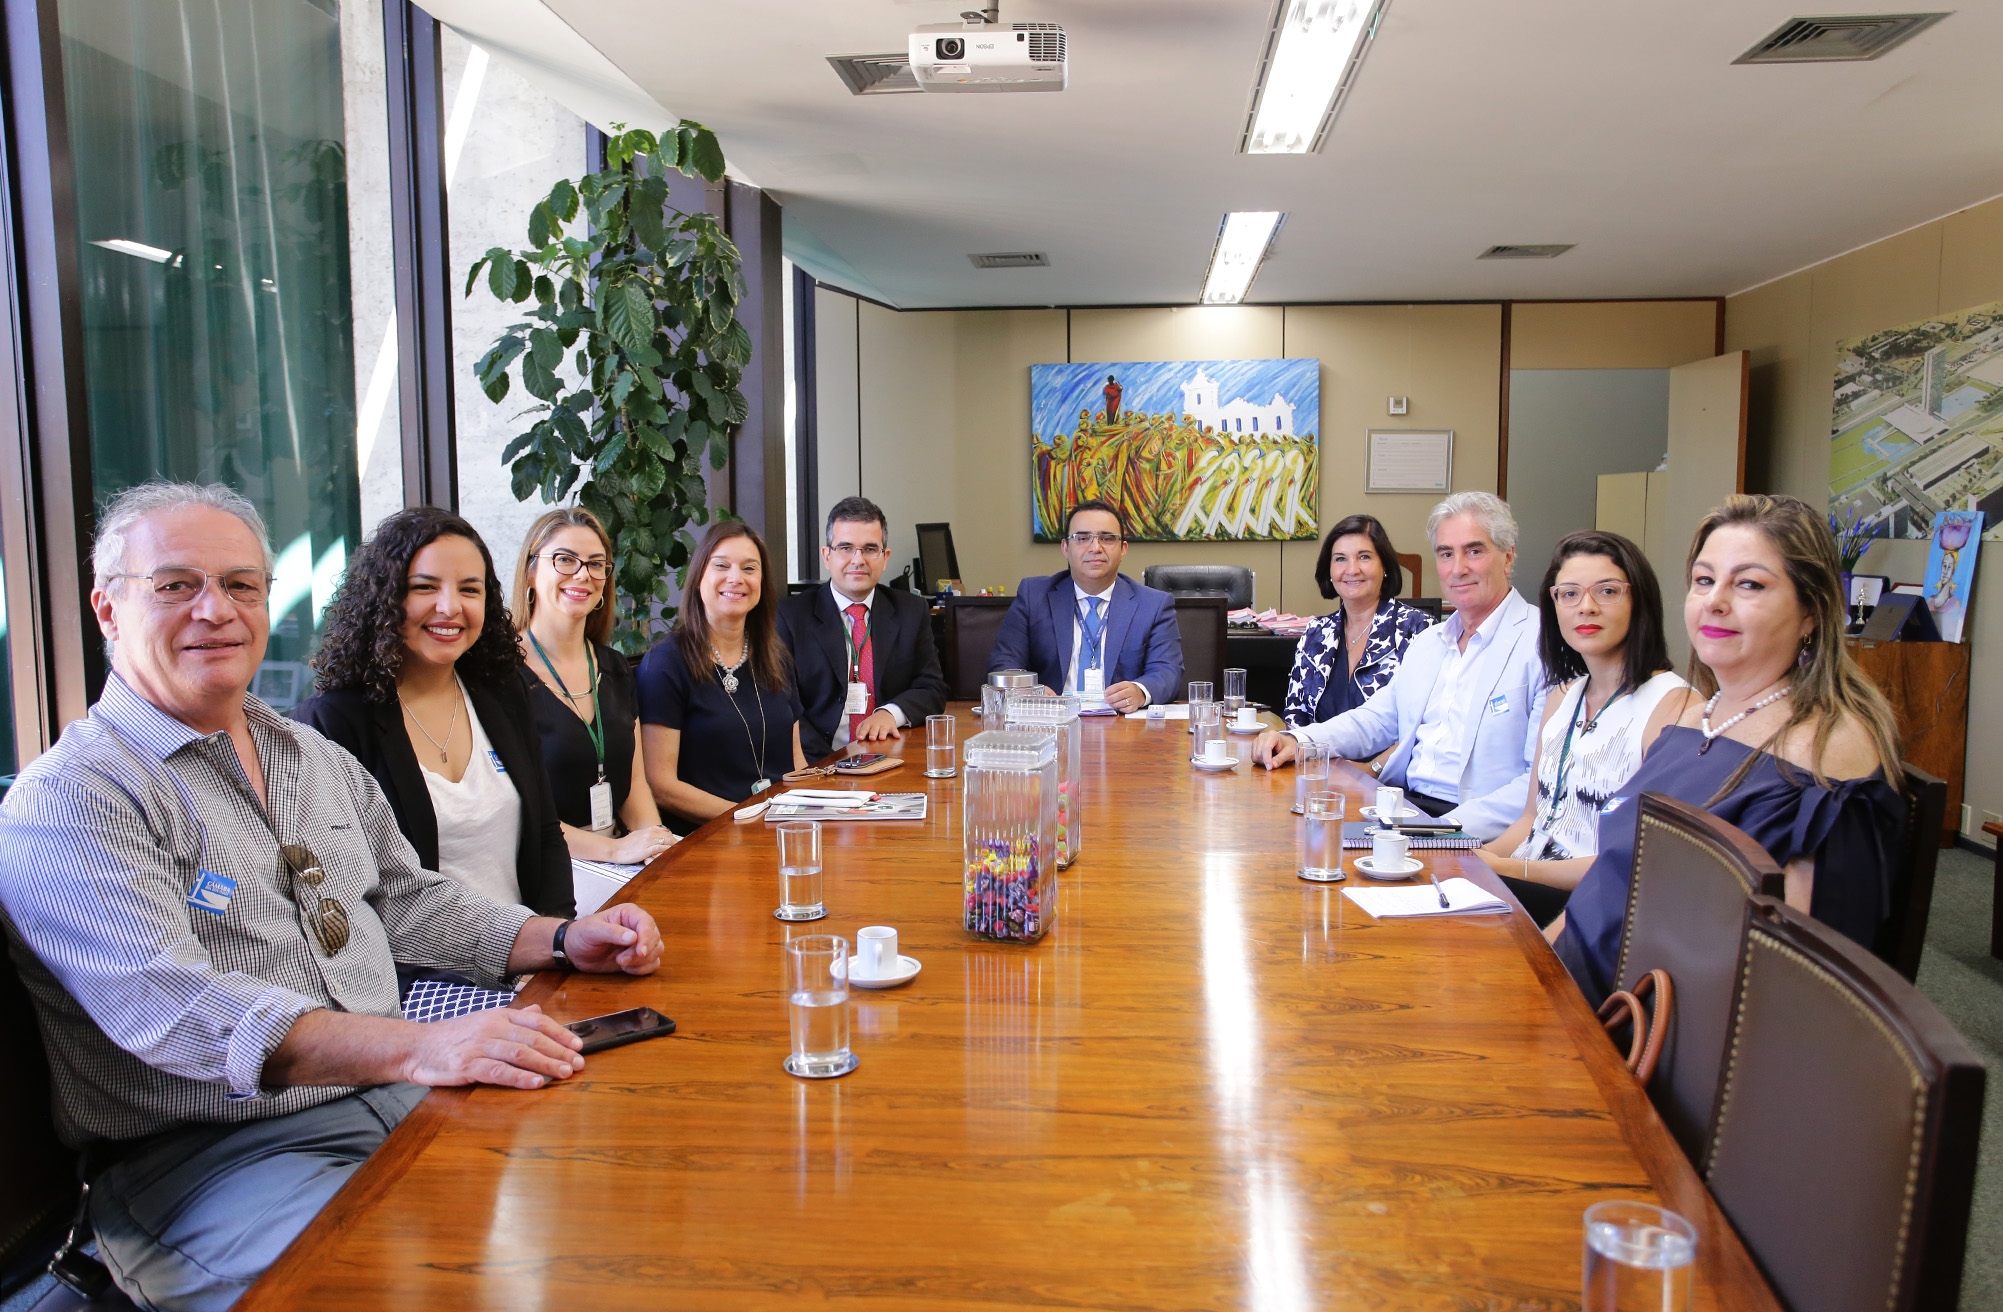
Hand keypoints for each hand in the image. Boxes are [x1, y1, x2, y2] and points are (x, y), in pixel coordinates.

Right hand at [402, 1003, 584, 1089]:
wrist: (416, 1047)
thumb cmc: (452, 1036)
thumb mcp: (484, 1020)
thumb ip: (513, 1018)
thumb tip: (539, 1012)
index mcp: (499, 1015)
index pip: (537, 1021)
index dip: (560, 1033)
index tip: (578, 1045)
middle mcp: (492, 1027)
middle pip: (533, 1038)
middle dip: (559, 1052)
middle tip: (578, 1063)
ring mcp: (479, 1046)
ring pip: (520, 1053)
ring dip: (546, 1064)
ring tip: (564, 1073)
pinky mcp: (467, 1066)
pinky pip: (498, 1071)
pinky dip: (520, 1077)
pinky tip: (536, 1082)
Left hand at [563, 903, 663, 974]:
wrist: (574, 951)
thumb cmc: (581, 934)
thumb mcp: (592, 930)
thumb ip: (612, 932)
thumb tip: (633, 938)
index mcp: (630, 914)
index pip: (647, 923)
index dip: (647, 938)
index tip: (640, 952)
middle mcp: (638, 927)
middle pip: (654, 939)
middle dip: (640, 953)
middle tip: (620, 960)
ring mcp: (639, 943)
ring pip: (656, 952)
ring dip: (641, 962)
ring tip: (620, 963)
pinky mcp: (638, 958)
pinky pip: (652, 964)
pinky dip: (642, 969)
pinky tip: (626, 969)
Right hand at [608, 826, 676, 864]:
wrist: (615, 849)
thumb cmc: (625, 844)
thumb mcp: (638, 835)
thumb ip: (649, 834)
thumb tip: (660, 833)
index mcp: (648, 830)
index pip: (665, 831)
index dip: (672, 838)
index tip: (677, 843)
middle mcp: (650, 834)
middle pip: (668, 836)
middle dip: (676, 843)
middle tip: (682, 848)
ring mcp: (649, 841)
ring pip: (667, 842)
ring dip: (674, 847)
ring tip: (680, 852)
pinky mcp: (647, 849)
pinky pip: (661, 848)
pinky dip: (667, 851)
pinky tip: (671, 854)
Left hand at [853, 709, 903, 740]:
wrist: (885, 713)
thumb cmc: (873, 722)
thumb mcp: (864, 724)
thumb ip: (860, 731)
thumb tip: (857, 738)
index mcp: (868, 725)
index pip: (864, 729)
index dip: (862, 734)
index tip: (860, 738)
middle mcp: (876, 725)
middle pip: (874, 730)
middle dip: (873, 734)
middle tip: (872, 738)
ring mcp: (884, 726)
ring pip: (883, 730)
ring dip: (883, 734)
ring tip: (882, 738)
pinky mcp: (892, 727)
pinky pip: (894, 730)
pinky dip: (896, 733)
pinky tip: (896, 736)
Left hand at [1103, 681, 1147, 713]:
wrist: (1140, 694)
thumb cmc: (1129, 690)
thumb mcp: (1123, 685)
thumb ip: (1114, 688)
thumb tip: (1106, 693)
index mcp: (1128, 685)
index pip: (1117, 687)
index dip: (1110, 691)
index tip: (1105, 694)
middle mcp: (1132, 692)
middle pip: (1120, 695)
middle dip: (1111, 698)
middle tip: (1106, 700)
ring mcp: (1134, 700)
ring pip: (1122, 703)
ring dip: (1114, 704)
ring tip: (1111, 704)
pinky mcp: (1134, 707)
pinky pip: (1126, 709)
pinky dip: (1120, 709)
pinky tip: (1118, 707)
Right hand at [1251, 730, 1297, 768]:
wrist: (1287, 743)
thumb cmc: (1289, 746)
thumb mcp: (1289, 753)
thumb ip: (1281, 759)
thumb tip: (1272, 766)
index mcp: (1272, 735)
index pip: (1266, 748)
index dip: (1267, 759)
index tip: (1269, 768)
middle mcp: (1263, 736)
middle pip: (1258, 752)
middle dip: (1265, 761)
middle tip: (1273, 764)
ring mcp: (1257, 740)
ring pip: (1255, 755)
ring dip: (1262, 761)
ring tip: (1271, 760)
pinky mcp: (1255, 745)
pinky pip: (1253, 756)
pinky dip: (1259, 760)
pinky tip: (1266, 758)